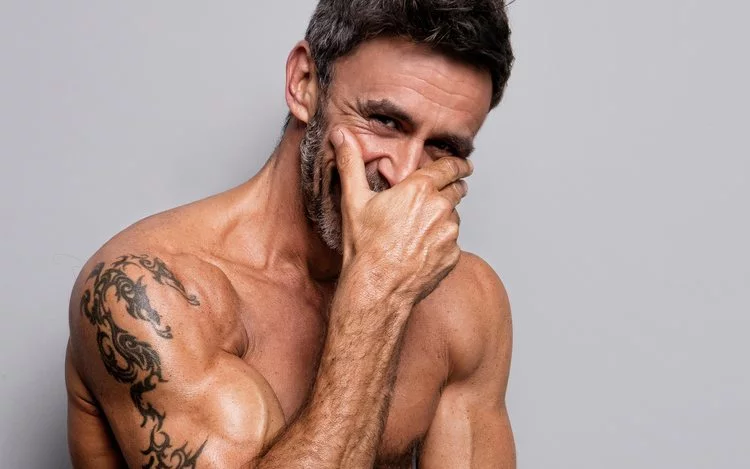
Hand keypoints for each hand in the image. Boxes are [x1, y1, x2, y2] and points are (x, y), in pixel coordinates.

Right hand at [331, 127, 471, 304]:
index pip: (450, 167)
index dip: (458, 164)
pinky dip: (441, 243)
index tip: (464, 164)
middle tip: (437, 197)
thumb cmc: (365, 246)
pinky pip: (452, 243)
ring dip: (443, 219)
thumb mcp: (354, 200)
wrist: (377, 289)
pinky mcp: (453, 256)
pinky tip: (421, 249)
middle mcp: (441, 208)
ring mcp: (450, 234)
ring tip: (418, 231)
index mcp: (420, 189)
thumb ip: (351, 163)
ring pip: (453, 218)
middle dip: (451, 190)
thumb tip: (340, 135)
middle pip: (456, 190)